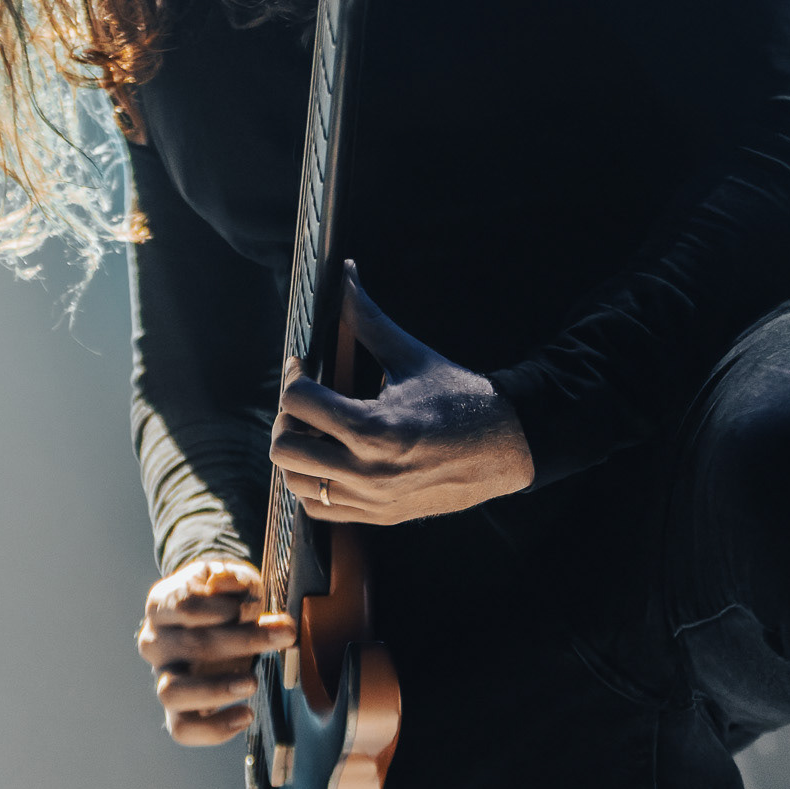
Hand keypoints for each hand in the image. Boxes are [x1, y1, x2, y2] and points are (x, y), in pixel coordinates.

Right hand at [136, 557, 296, 745]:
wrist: (216, 621)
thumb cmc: (225, 598)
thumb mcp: (231, 579)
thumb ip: (235, 581)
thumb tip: (235, 589)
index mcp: (161, 604)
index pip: (184, 604)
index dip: (221, 607)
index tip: (252, 606)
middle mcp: (154, 641)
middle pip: (190, 645)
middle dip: (242, 641)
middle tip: (283, 636)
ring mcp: (162, 676)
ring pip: (172, 691)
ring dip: (216, 688)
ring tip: (252, 682)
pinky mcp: (176, 708)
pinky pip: (183, 728)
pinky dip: (214, 728)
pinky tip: (245, 714)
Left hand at [270, 262, 533, 525]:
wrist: (505, 446)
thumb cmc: (458, 397)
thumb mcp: (411, 355)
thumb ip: (366, 317)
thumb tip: (343, 273)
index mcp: (374, 428)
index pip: (298, 402)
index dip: (293, 376)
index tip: (302, 366)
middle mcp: (368, 470)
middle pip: (285, 447)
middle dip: (287, 416)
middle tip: (305, 400)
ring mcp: (371, 499)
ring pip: (296, 482)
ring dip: (297, 451)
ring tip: (316, 428)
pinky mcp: (377, 515)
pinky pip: (318, 508)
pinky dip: (313, 483)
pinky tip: (328, 457)